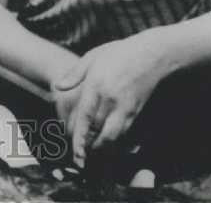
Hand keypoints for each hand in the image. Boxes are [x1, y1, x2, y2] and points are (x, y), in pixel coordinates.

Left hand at [51, 37, 166, 166]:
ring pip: (112, 136)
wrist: (153, 54)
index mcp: (97, 84)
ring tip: (90, 155)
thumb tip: (57, 86)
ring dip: (100, 148)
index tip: (74, 151)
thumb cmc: (120, 53)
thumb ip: (74, 74)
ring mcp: (125, 106)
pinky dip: (114, 141)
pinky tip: (106, 144)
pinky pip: (124, 132)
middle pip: (97, 130)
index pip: (85, 116)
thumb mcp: (93, 57)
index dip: (79, 136)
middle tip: (78, 157)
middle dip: (87, 146)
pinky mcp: (136, 110)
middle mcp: (111, 98)